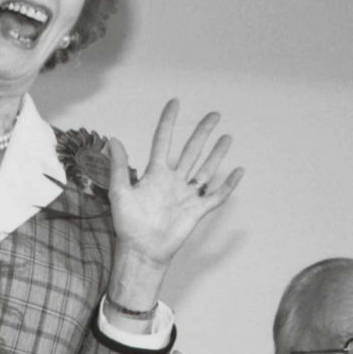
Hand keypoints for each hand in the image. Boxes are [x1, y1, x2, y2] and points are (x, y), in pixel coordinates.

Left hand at [108, 99, 243, 271]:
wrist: (142, 250)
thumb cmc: (128, 224)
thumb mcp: (120, 192)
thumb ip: (119, 167)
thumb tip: (113, 140)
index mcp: (155, 174)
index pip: (163, 141)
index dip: (168, 122)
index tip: (175, 103)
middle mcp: (173, 181)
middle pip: (191, 150)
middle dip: (202, 132)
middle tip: (214, 115)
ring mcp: (186, 195)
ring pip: (206, 169)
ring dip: (217, 154)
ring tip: (227, 137)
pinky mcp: (197, 211)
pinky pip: (216, 195)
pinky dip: (229, 185)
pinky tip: (239, 172)